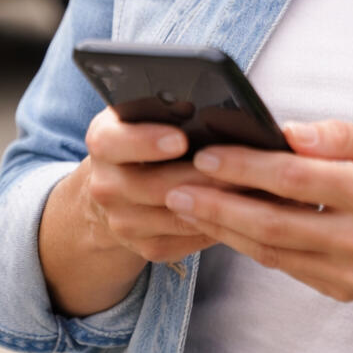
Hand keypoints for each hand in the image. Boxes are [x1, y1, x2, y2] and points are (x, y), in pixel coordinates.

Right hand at [79, 108, 226, 264]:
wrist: (118, 185)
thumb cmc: (143, 138)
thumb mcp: (143, 115)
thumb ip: (165, 109)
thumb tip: (205, 106)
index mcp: (104, 141)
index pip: (115, 142)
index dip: (147, 141)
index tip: (180, 139)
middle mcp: (105, 185)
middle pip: (155, 186)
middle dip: (201, 176)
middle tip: (238, 167)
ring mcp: (122, 221)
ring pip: (176, 216)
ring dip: (215, 204)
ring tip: (248, 187)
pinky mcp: (144, 246)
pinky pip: (185, 240)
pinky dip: (213, 226)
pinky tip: (237, 211)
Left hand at [162, 119, 352, 301]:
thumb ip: (342, 135)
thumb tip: (291, 131)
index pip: (298, 179)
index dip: (248, 167)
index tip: (210, 153)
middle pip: (275, 222)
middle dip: (219, 204)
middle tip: (176, 187)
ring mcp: (351, 272)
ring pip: (274, 251)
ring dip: (224, 229)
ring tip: (186, 207)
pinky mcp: (342, 290)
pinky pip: (286, 267)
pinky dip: (251, 246)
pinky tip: (225, 226)